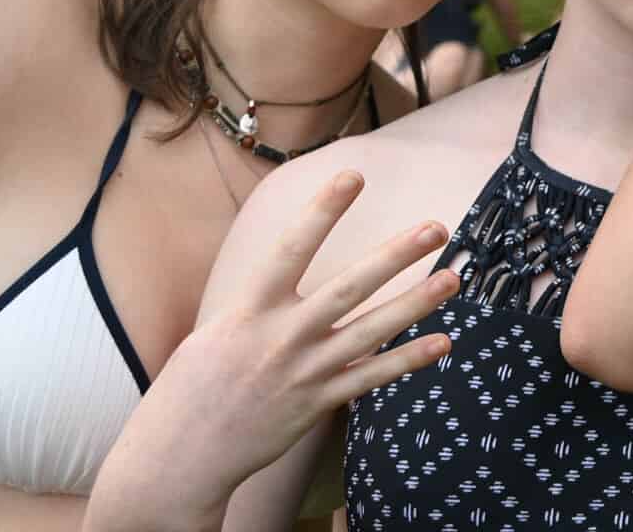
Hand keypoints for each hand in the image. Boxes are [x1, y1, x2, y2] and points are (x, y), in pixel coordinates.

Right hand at [97, 174, 458, 518]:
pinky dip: (407, 360)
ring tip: (454, 278)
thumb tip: (285, 278)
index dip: (322, 211)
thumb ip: (258, 306)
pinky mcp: (316, 403)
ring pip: (370, 331)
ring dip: (415, 304)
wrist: (178, 457)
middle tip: (437, 227)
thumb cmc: (192, 388)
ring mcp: (303, 371)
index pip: (290, 249)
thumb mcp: (215, 333)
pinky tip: (442, 343)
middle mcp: (280, 337)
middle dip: (395, 256)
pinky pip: (370, 378)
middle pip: (348, 288)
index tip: (353, 176)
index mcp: (248, 310)